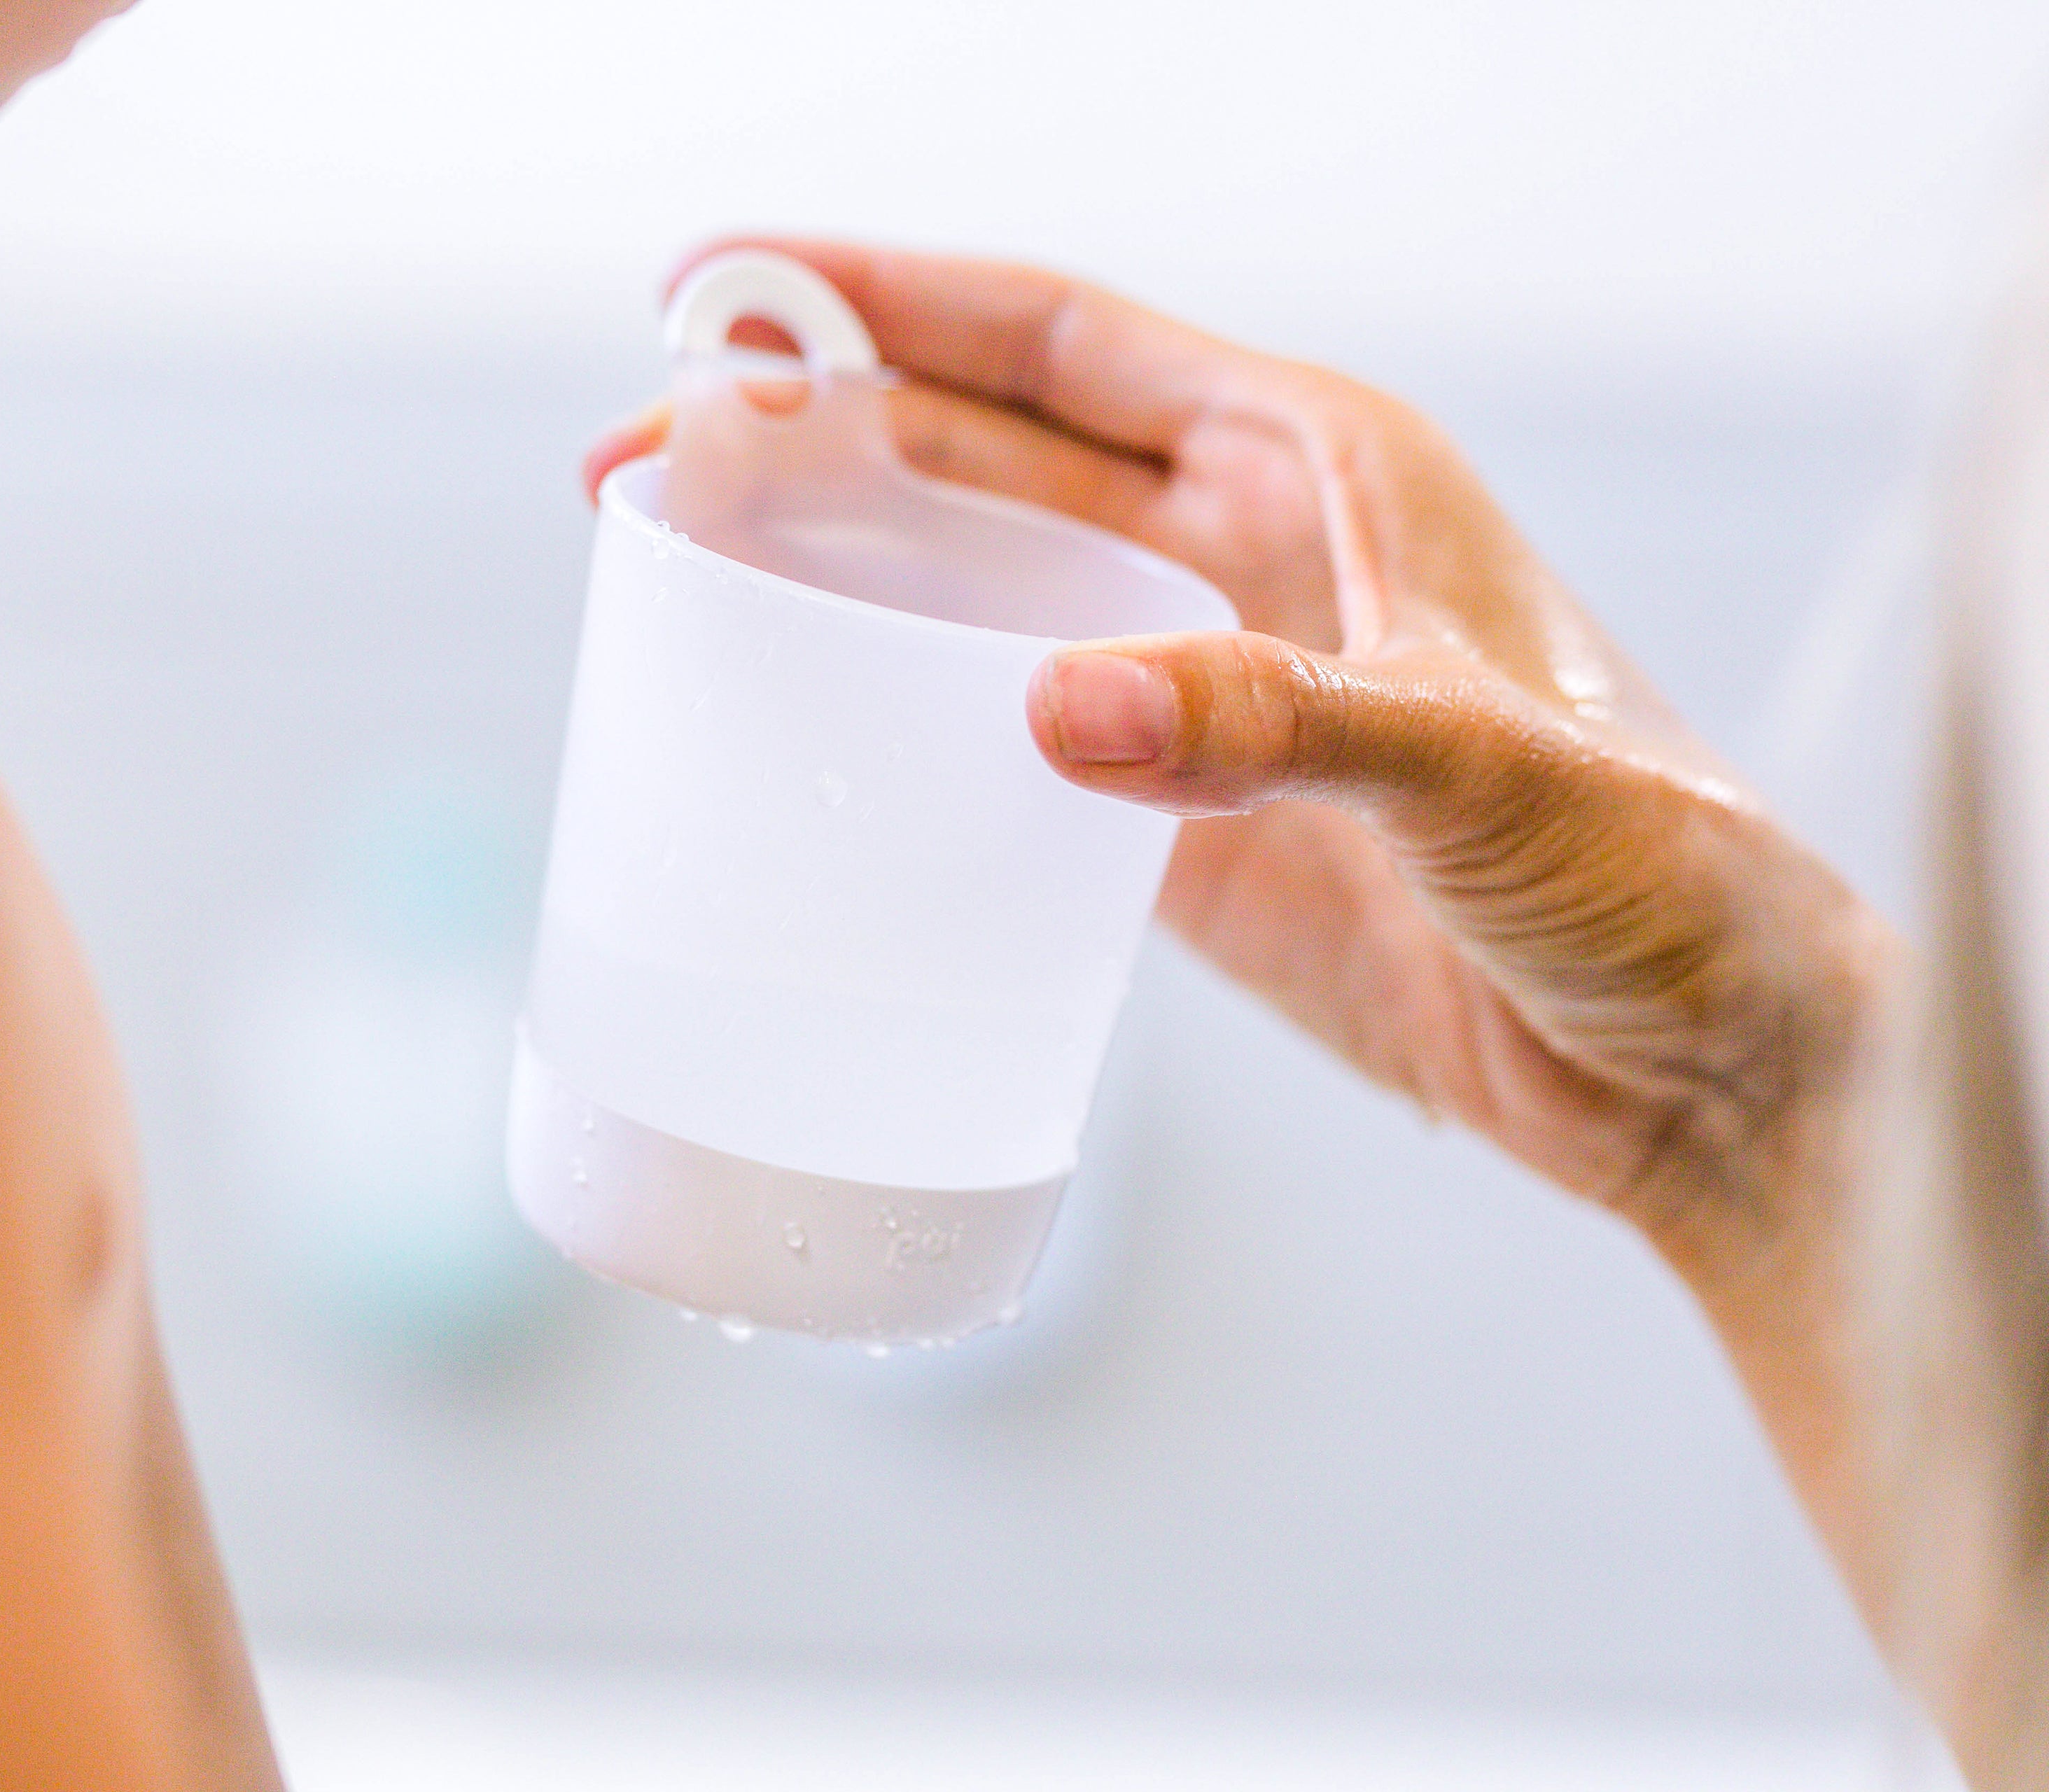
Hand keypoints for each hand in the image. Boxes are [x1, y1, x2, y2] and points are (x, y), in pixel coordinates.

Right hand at [588, 238, 1892, 1283]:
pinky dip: (895, 724)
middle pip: (973, 452)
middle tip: (638, 454)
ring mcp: (1196, 688)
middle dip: (805, 434)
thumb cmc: (1657, 873)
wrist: (1700, 1063)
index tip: (715, 290)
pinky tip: (801, 734)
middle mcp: (1236, 551)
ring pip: (969, 588)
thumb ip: (1273, 721)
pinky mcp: (1175, 826)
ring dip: (831, 568)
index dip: (878, 296)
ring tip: (679, 570)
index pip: (1052, 340)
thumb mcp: (1480, 762)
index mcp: (1310, 464)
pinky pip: (998, 738)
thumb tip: (1048, 710)